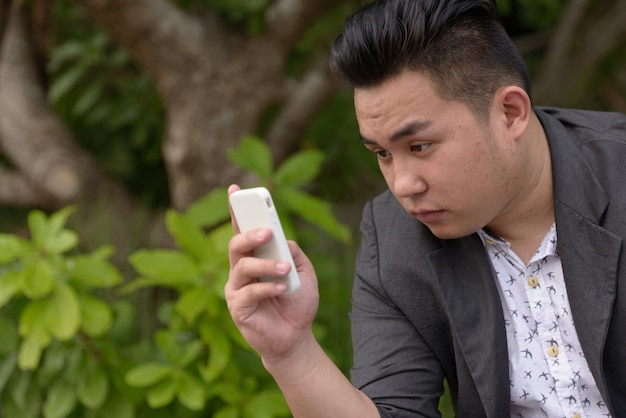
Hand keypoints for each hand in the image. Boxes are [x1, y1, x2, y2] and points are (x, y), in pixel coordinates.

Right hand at [225, 185, 319, 361]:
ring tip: (285, 269)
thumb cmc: (297, 303)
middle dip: (250, 234)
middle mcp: (241, 269)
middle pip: (236, 244)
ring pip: (242, 266)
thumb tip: (284, 240)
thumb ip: (294, 254)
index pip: (243, 229)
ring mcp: (236, 288)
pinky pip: (247, 292)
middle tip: (268, 231)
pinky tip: (282, 288)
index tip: (236, 188)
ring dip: (265, 265)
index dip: (237, 209)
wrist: (296, 337)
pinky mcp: (237, 308)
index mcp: (255, 257)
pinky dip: (266, 288)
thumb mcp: (305, 273)